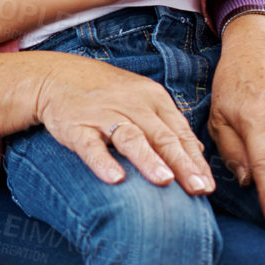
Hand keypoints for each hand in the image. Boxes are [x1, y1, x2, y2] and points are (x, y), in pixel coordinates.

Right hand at [33, 52, 213, 193]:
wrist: (55, 75)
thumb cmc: (105, 93)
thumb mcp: (141, 99)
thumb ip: (167, 125)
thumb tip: (196, 154)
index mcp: (151, 97)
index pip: (179, 132)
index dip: (195, 160)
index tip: (209, 186)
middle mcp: (130, 104)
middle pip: (161, 136)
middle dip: (182, 164)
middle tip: (198, 189)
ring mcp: (102, 114)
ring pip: (130, 137)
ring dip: (148, 159)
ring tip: (165, 181)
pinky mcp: (76, 125)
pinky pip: (90, 145)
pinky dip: (103, 161)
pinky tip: (115, 179)